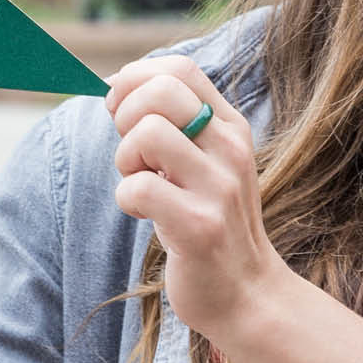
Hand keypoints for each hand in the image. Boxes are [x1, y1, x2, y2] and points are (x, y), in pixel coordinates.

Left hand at [106, 54, 282, 340]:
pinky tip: (143, 214)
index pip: (180, 69)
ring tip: (141, 183)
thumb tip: (116, 84)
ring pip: (147, 133)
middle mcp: (231, 150)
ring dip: (126, 159)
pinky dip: (126, 200)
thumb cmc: (211, 223)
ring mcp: (219, 188)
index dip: (135, 79)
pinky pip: (138, 188)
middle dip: (125, 114)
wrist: (246, 293)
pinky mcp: (199, 227)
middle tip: (133, 152)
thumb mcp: (207, 164)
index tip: (121, 111)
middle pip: (161, 91)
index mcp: (231, 127)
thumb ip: (175, 125)